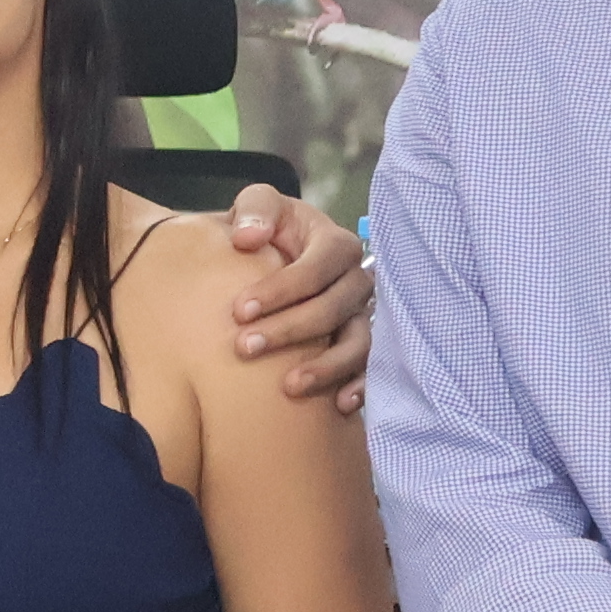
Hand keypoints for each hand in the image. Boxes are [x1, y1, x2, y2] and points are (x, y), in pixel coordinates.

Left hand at [219, 184, 377, 407]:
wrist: (274, 255)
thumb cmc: (268, 229)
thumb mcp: (260, 206)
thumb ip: (255, 210)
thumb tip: (247, 238)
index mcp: (335, 244)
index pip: (315, 269)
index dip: (280, 290)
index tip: (239, 310)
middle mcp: (356, 280)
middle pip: (332, 308)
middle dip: (289, 330)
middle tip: (244, 347)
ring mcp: (363, 314)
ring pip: (356, 341)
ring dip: (326, 365)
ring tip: (289, 386)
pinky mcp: (362, 342)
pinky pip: (371, 366)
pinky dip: (361, 385)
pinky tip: (341, 405)